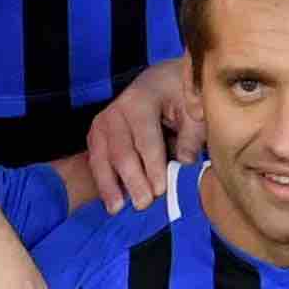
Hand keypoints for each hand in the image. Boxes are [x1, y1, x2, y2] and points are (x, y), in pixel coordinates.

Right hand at [75, 56, 196, 209]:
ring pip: (102, 157)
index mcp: (140, 99)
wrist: (162, 80)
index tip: (161, 191)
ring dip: (109, 185)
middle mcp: (116, 110)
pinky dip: (103, 182)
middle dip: (132, 180)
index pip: (146, 138)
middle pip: (121, 151)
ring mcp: (102, 122)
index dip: (152, 166)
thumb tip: (185, 163)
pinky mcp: (97, 134)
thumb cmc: (181, 95)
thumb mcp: (193, 108)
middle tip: (143, 204)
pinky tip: (111, 202)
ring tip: (117, 209)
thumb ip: (191, 134)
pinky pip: (96, 160)